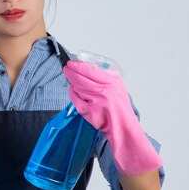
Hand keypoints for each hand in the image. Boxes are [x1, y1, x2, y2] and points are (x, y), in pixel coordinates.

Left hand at [63, 60, 162, 174]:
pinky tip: (75, 92)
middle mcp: (103, 92)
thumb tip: (87, 66)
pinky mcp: (88, 112)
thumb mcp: (118, 86)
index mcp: (112, 84)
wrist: (122, 126)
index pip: (90, 70)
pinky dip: (73, 94)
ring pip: (76, 87)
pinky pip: (75, 99)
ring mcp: (94, 102)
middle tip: (67, 69)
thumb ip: (105, 75)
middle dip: (71, 72)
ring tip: (73, 81)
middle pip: (80, 78)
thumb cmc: (120, 105)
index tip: (71, 63)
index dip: (78, 65)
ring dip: (73, 83)